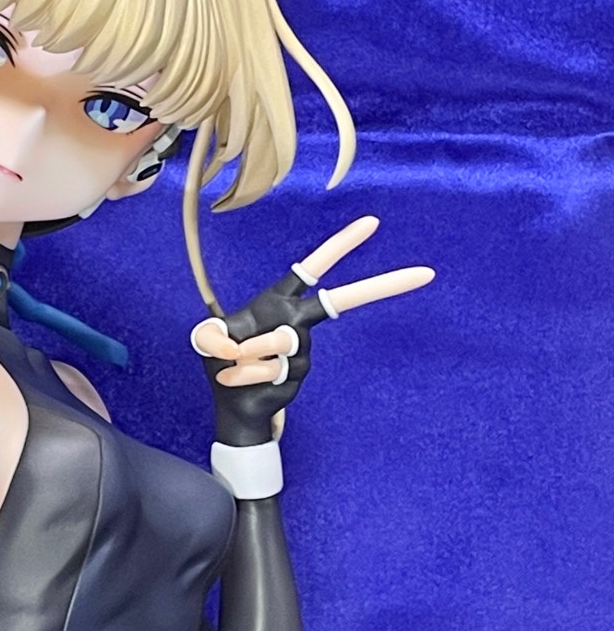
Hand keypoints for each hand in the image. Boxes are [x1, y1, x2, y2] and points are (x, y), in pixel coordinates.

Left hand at [190, 215, 433, 445]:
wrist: (233, 405)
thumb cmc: (223, 364)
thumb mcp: (207, 341)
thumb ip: (213, 335)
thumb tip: (234, 345)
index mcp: (280, 301)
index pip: (313, 268)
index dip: (340, 245)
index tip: (372, 224)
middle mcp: (297, 321)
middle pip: (340, 301)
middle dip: (381, 285)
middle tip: (424, 273)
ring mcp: (302, 348)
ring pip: (280, 342)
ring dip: (248, 354)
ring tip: (235, 363)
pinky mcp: (299, 373)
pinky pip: (271, 368)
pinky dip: (246, 374)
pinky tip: (239, 379)